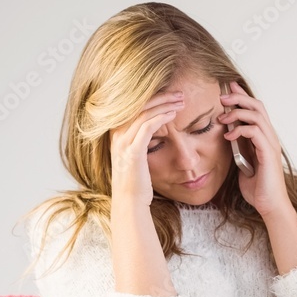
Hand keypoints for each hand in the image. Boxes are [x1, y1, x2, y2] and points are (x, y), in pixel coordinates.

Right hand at [108, 91, 184, 205]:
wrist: (129, 202)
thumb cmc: (136, 181)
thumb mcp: (134, 156)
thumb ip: (138, 140)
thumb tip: (153, 129)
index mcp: (116, 133)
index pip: (133, 106)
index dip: (152, 97)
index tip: (170, 95)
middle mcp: (116, 135)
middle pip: (138, 105)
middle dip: (161, 97)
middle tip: (179, 94)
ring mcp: (123, 143)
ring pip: (144, 113)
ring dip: (164, 105)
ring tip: (181, 102)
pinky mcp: (133, 152)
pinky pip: (147, 128)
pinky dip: (161, 118)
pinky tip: (173, 115)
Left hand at [218, 81, 290, 216]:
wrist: (270, 205)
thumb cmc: (258, 188)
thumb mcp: (243, 164)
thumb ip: (239, 149)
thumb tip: (228, 136)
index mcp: (265, 138)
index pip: (255, 110)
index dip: (242, 97)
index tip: (228, 89)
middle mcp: (270, 137)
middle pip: (257, 106)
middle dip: (238, 98)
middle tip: (222, 98)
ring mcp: (270, 144)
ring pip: (256, 115)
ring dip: (236, 113)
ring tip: (222, 118)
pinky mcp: (268, 152)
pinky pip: (254, 131)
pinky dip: (239, 130)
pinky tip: (228, 136)